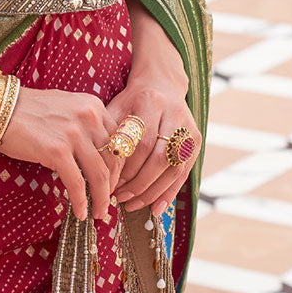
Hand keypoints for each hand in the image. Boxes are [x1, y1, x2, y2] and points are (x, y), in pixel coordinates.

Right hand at [0, 85, 118, 221]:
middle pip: (113, 159)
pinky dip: (81, 201)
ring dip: (101, 198)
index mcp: (94, 105)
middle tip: (108, 201)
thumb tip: (97, 154)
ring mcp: (73, 134)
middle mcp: (89, 116)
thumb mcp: (66, 107)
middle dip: (112, 185)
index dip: (119, 166)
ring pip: (99, 174)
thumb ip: (85, 125)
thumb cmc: (28, 110)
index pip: (119, 141)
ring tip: (98, 213)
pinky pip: (76, 183)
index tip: (113, 181)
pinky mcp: (57, 151)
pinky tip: (80, 212)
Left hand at [102, 69, 200, 218]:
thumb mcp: (116, 107)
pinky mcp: (196, 140)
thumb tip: (95, 170)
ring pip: (173, 168)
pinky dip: (169, 193)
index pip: (139, 143)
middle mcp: (174, 114)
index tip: (109, 184)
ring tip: (131, 204)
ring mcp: (188, 128)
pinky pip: (184, 173)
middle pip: (158, 158)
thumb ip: (109, 133)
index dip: (124, 168)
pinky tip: (155, 208)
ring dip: (152, 192)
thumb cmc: (132, 100)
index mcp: (150, 102)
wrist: (161, 84)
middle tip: (119, 198)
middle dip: (137, 183)